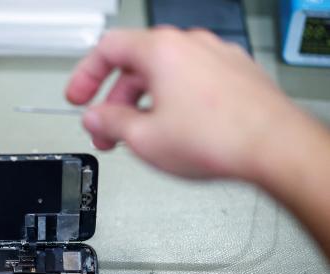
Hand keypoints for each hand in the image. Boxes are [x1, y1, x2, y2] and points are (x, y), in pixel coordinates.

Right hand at [66, 28, 307, 179]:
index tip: (78, 97)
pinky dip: (174, 101)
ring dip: (144, 103)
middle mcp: (191, 45)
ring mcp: (217, 57)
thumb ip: (108, 123)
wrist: (276, 148)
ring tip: (140, 137)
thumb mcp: (143, 138)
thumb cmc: (218, 138)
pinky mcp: (236, 74)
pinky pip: (192, 81)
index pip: (107, 48)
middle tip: (106, 131)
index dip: (84, 75)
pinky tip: (174, 131)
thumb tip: (95, 118)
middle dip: (115, 100)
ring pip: (166, 74)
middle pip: (137, 64)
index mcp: (162, 50)